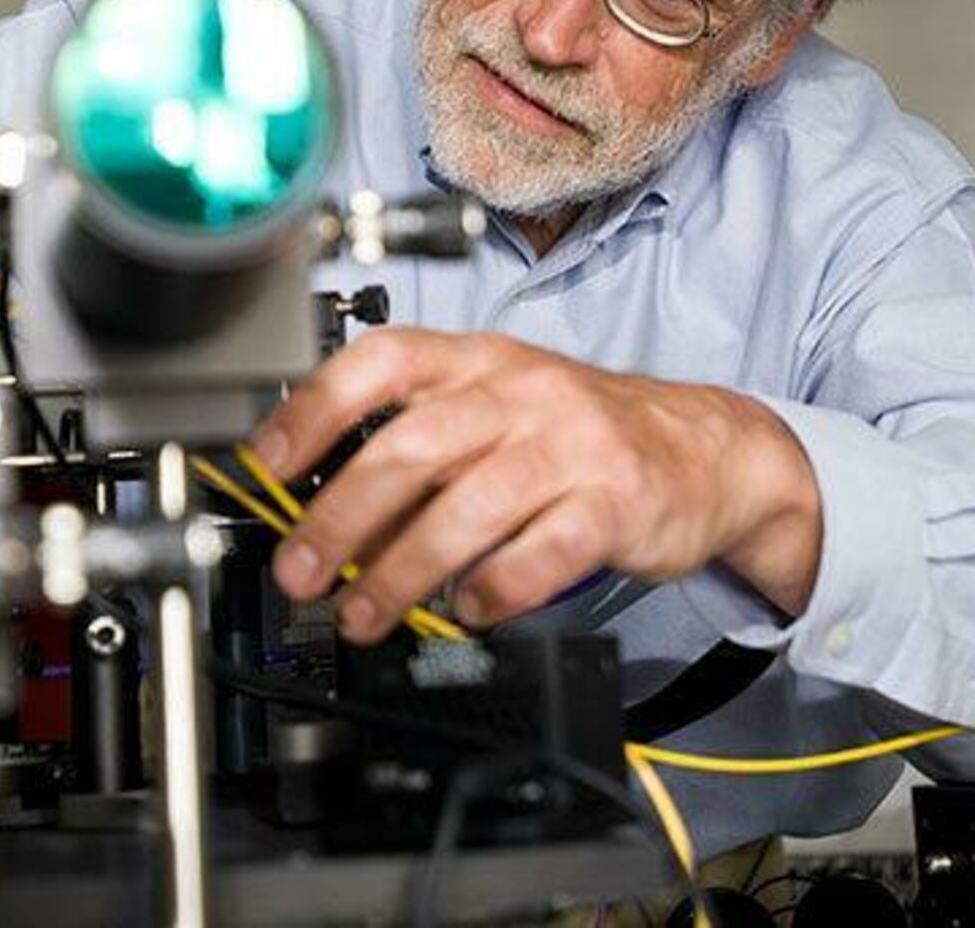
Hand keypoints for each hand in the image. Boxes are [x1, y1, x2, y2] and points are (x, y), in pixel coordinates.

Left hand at [248, 329, 822, 642]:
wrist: (708, 450)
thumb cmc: (575, 433)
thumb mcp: (490, 414)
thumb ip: (412, 452)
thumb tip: (317, 515)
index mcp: (474, 359)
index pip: (378, 362)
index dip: (313, 410)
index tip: (266, 465)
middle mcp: (519, 391)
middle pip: (411, 447)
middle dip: (341, 516)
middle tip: (300, 572)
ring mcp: (572, 444)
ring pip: (469, 506)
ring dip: (402, 570)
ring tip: (361, 615)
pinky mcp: (618, 502)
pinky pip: (546, 549)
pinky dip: (497, 587)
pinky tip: (467, 611)